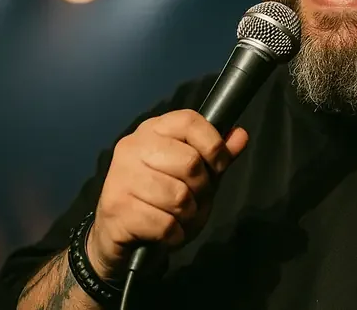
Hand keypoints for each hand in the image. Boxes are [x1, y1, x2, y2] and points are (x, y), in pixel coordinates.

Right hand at [86, 109, 247, 279]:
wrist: (116, 234)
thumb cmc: (160, 198)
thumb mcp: (194, 174)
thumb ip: (216, 155)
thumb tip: (241, 135)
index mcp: (153, 130)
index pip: (190, 121)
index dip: (214, 145)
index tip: (218, 166)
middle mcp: (132, 147)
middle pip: (190, 162)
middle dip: (202, 190)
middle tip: (194, 201)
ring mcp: (120, 177)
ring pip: (178, 197)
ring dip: (188, 216)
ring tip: (179, 218)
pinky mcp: (116, 208)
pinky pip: (165, 224)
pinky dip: (175, 235)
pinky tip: (167, 232)